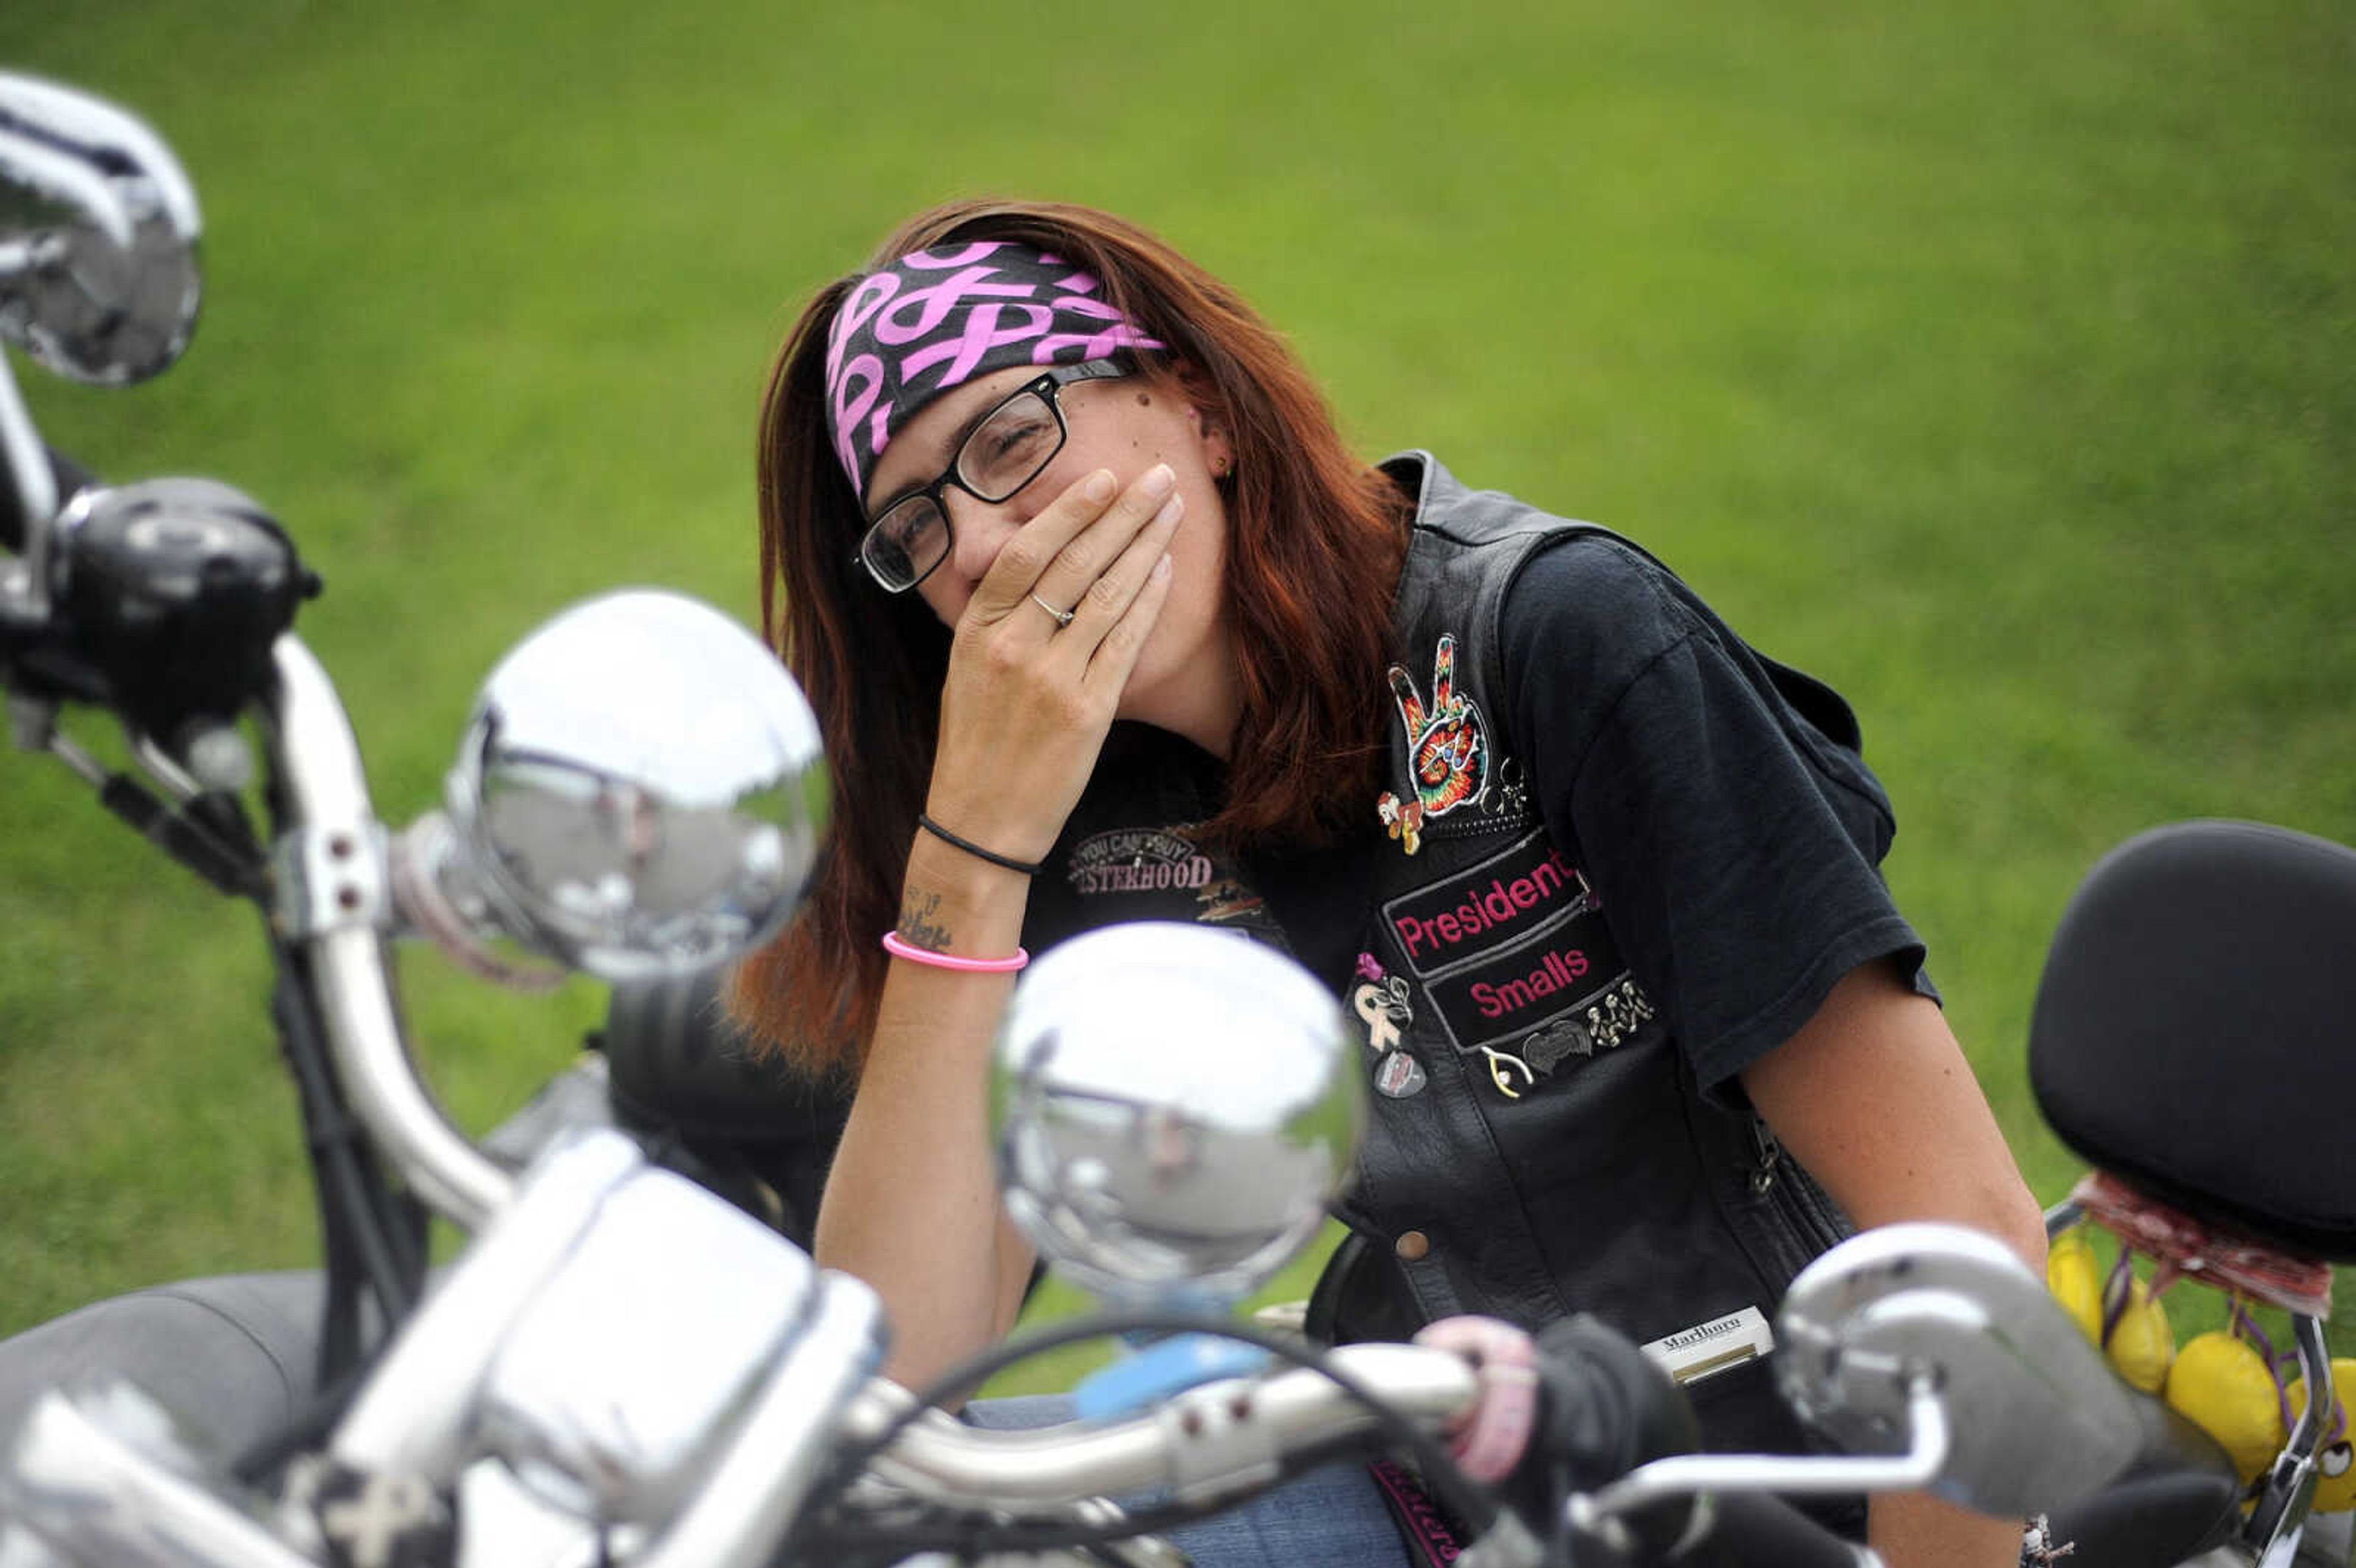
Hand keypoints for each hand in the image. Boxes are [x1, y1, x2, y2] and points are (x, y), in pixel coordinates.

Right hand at [924, 463, 1183, 861]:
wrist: (980, 820)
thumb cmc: (976, 744)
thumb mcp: (967, 670)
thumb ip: (999, 618)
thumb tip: (1042, 564)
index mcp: (976, 630)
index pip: (1026, 553)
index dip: (1069, 511)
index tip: (1103, 478)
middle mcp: (1012, 646)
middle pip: (1076, 563)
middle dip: (1123, 513)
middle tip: (1158, 477)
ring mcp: (1051, 677)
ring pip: (1108, 594)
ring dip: (1146, 545)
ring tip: (1173, 510)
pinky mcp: (1087, 709)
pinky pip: (1125, 640)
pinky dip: (1148, 599)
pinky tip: (1165, 568)